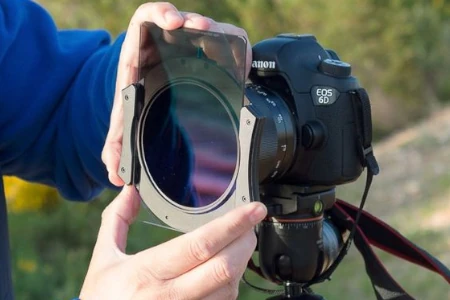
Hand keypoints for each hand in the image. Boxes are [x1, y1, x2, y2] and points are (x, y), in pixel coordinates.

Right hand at [79, 186, 266, 299]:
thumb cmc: (103, 299)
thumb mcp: (103, 259)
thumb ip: (116, 221)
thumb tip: (129, 191)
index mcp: (147, 273)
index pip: (200, 245)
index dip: (232, 225)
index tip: (253, 209)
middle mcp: (169, 298)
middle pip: (224, 267)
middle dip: (246, 240)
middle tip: (253, 221)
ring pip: (229, 287)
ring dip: (241, 261)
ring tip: (241, 241)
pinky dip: (231, 283)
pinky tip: (227, 269)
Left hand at [102, 2, 251, 185]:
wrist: (146, 97)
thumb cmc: (135, 101)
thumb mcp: (124, 122)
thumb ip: (116, 146)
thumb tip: (116, 174)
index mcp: (139, 52)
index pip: (147, 20)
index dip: (160, 15)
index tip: (172, 23)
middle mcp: (163, 45)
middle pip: (179, 21)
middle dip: (192, 22)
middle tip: (202, 29)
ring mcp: (184, 48)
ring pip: (203, 31)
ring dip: (216, 34)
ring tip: (226, 46)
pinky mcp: (202, 55)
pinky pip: (221, 43)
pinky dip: (232, 47)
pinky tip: (241, 62)